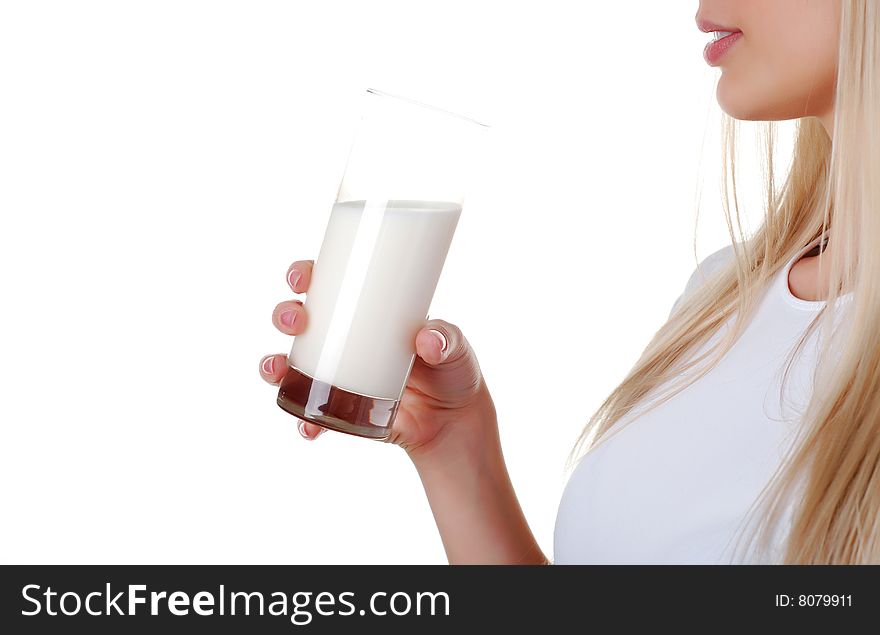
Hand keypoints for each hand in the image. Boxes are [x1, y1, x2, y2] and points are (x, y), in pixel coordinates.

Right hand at [259, 259, 497, 458]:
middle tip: (296, 322)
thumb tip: (428, 340)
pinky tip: (307, 427)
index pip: (328, 284)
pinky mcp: (342, 410)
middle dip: (285, 315)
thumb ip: (447, 339)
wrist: (455, 422)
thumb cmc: (453, 370)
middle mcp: (344, 340)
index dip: (305, 275)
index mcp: (366, 312)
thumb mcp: (455, 347)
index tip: (299, 277)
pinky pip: (311, 414)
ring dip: (274, 364)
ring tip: (276, 371)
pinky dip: (303, 420)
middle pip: (299, 319)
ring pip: (292, 364)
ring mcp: (338, 375)